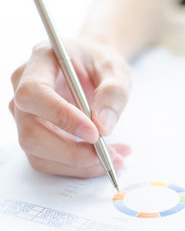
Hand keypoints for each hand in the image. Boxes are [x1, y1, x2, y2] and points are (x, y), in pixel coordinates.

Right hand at [9, 39, 131, 177]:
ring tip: (115, 157)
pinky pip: (49, 161)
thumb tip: (103, 128)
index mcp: (40, 63)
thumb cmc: (98, 63)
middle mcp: (23, 91)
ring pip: (39, 155)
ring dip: (79, 165)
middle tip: (108, 155)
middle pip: (31, 133)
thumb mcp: (114, 69)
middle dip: (72, 153)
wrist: (90, 68)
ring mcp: (25, 117)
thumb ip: (112, 94)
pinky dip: (78, 167)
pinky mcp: (35, 135)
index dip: (61, 117)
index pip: (34, 93)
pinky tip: (103, 158)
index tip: (94, 133)